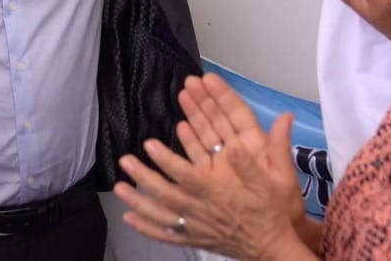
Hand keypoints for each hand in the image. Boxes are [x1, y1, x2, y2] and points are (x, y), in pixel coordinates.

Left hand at [115, 76, 310, 259]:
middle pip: (166, 194)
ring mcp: (196, 227)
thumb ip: (250, 163)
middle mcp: (203, 211)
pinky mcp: (195, 239)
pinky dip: (146, 228)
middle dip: (144, 177)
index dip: (167, 160)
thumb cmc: (268, 211)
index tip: (150, 145)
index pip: (186, 175)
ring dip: (138, 202)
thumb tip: (237, 145)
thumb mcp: (271, 182)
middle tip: (125, 161)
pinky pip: (166, 236)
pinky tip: (130, 219)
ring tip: (119, 188)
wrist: (270, 247)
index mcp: (218, 193)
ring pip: (160, 216)